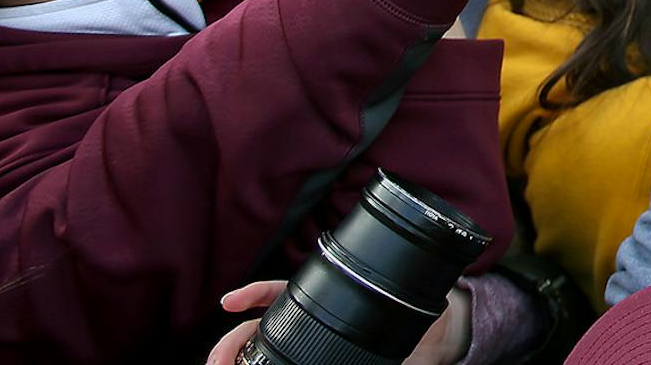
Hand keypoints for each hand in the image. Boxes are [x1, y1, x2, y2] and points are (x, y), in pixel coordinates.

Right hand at [206, 280, 470, 364]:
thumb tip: (417, 306)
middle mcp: (312, 325)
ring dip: (240, 360)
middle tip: (218, 359)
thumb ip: (402, 311)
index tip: (229, 303)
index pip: (278, 293)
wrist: (431, 343)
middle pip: (259, 332)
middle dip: (232, 344)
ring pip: (265, 354)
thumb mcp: (407, 310)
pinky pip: (286, 362)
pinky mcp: (324, 357)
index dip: (253, 295)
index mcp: (325, 301)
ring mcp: (314, 346)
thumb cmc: (417, 319)